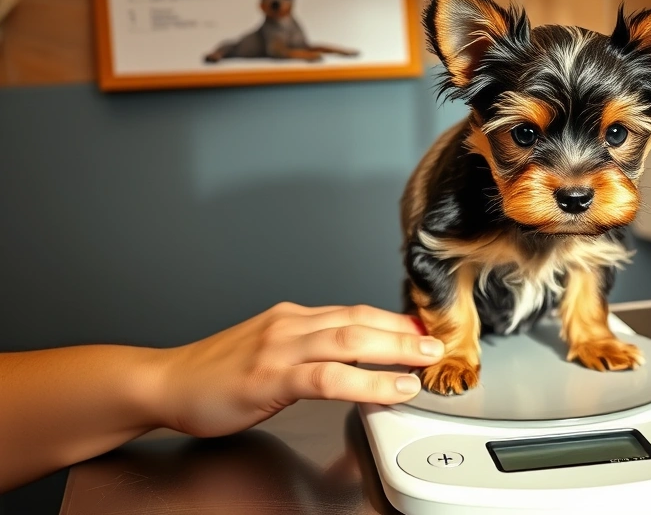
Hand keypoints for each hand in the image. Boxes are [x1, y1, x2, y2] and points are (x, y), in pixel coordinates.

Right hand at [156, 302, 442, 437]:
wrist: (163, 383)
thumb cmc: (213, 374)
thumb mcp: (269, 351)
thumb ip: (308, 351)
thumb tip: (352, 360)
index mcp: (293, 318)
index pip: (355, 312)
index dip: (394, 320)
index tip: (423, 329)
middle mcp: (290, 325)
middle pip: (360, 320)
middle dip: (404, 330)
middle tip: (438, 341)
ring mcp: (279, 349)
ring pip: (350, 341)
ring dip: (395, 349)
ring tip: (425, 360)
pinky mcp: (269, 378)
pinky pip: (328, 377)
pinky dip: (366, 381)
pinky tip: (391, 387)